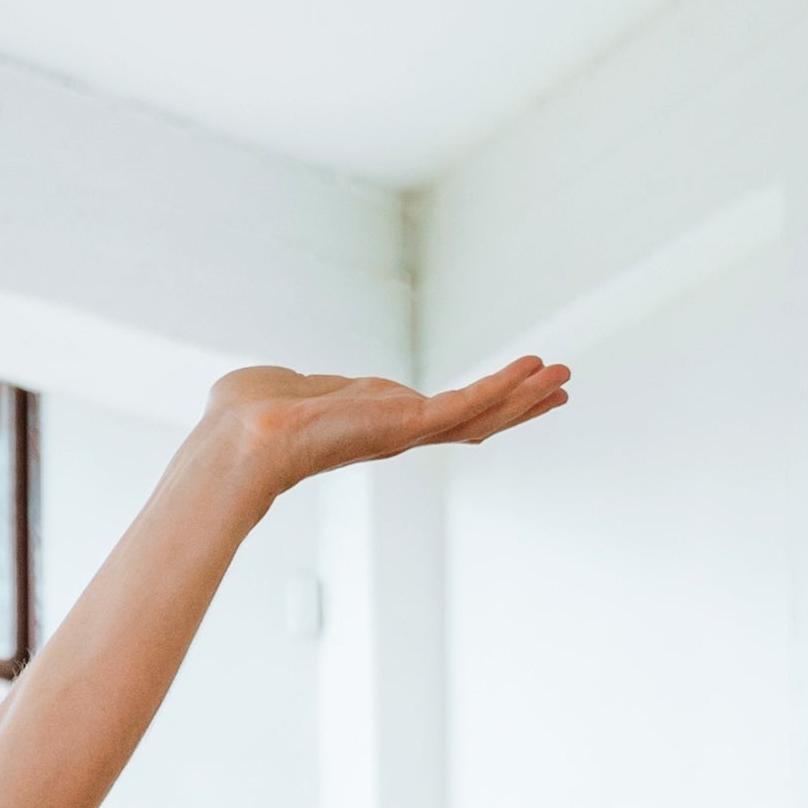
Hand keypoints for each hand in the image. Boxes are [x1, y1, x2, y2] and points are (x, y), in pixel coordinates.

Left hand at [207, 352, 568, 482]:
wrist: (243, 437)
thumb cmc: (245, 416)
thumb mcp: (278, 392)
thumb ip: (289, 389)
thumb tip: (263, 386)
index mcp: (373, 422)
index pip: (440, 415)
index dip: (479, 403)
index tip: (512, 389)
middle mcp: (395, 430)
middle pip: (474, 420)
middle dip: (519, 403)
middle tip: (562, 386)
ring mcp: (405, 430)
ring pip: (480, 414)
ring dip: (525, 395)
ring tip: (565, 377)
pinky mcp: (409, 424)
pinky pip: (468, 402)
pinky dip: (503, 386)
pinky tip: (535, 370)